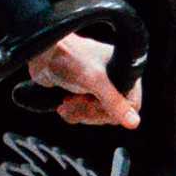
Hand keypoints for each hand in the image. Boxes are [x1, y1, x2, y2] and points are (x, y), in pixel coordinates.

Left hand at [20, 32, 137, 129]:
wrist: (41, 53)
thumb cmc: (69, 57)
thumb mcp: (95, 81)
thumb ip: (115, 102)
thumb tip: (134, 122)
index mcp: (123, 70)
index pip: (131, 103)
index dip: (114, 110)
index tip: (96, 104)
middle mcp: (113, 78)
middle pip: (112, 113)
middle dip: (91, 111)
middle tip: (76, 102)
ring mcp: (96, 87)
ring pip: (96, 115)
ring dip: (80, 113)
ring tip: (67, 103)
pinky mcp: (81, 92)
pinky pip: (84, 114)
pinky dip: (73, 113)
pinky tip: (63, 104)